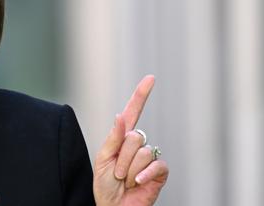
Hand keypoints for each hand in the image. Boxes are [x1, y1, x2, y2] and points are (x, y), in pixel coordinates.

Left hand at [93, 75, 168, 205]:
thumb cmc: (105, 185)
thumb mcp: (103, 159)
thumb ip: (113, 138)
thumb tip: (120, 116)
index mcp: (122, 138)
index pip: (132, 112)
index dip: (141, 95)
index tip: (151, 78)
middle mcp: (138, 144)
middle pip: (135, 137)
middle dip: (121, 158)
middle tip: (116, 173)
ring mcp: (150, 157)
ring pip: (143, 152)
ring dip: (129, 170)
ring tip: (125, 181)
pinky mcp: (160, 172)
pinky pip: (156, 165)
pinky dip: (144, 174)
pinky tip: (136, 183)